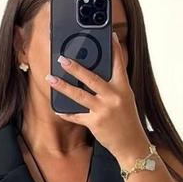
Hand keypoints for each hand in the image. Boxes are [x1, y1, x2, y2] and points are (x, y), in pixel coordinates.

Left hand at [45, 32, 150, 164]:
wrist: (132, 145)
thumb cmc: (127, 121)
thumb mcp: (126, 100)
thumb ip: (114, 87)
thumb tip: (95, 75)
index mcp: (123, 88)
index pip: (119, 64)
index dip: (115, 49)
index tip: (110, 36)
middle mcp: (113, 97)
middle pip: (91, 78)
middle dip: (75, 67)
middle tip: (62, 59)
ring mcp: (103, 110)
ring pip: (79, 95)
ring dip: (62, 86)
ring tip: (51, 78)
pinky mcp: (95, 123)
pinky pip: (76, 116)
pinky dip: (66, 112)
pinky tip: (57, 108)